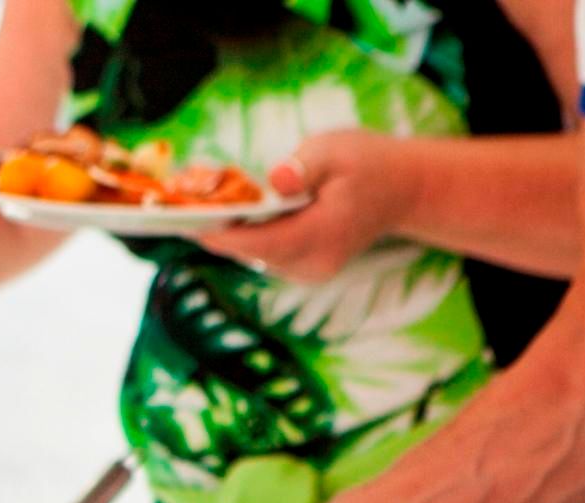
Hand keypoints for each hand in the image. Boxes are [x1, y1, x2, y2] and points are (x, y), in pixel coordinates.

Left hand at [191, 132, 411, 283]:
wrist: (402, 190)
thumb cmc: (368, 163)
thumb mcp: (337, 149)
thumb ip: (304, 167)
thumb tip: (277, 180)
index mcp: (323, 235)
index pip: (262, 244)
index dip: (222, 235)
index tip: (189, 222)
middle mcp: (313, 264)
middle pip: (252, 253)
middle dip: (219, 230)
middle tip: (182, 205)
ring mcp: (309, 271)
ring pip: (255, 256)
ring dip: (230, 233)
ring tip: (200, 206)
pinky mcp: (303, 268)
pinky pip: (265, 254)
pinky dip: (247, 236)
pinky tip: (231, 214)